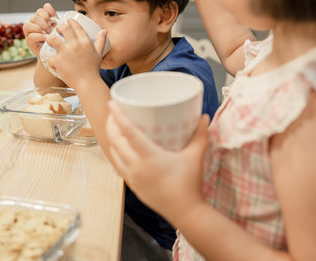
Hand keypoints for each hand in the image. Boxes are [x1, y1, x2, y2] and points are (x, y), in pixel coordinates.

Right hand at [23, 3, 56, 56]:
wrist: (56, 52)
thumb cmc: (57, 39)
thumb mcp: (57, 26)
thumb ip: (53, 16)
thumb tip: (47, 5)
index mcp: (41, 20)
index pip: (40, 11)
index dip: (46, 14)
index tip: (52, 21)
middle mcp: (33, 25)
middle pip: (34, 17)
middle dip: (43, 22)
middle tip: (50, 28)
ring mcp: (30, 34)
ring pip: (28, 25)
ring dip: (39, 28)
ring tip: (47, 33)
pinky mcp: (29, 43)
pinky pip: (30, 36)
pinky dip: (39, 36)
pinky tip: (46, 38)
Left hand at [46, 16, 107, 87]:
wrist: (87, 83)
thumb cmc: (93, 69)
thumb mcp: (99, 54)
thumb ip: (101, 41)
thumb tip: (104, 30)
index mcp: (85, 42)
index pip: (77, 27)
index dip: (71, 22)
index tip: (68, 20)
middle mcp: (76, 45)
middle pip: (64, 29)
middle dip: (59, 27)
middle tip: (56, 29)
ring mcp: (66, 52)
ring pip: (52, 39)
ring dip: (49, 38)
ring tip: (49, 40)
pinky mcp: (58, 61)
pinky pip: (50, 57)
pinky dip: (50, 60)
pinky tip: (52, 63)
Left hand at [106, 101, 209, 220]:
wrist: (186, 212)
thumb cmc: (190, 184)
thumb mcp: (196, 156)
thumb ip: (200, 134)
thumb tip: (204, 116)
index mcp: (149, 157)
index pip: (128, 132)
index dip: (118, 116)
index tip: (112, 103)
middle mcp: (136, 167)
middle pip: (116, 141)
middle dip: (111, 124)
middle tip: (114, 112)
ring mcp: (133, 177)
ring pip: (114, 153)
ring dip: (112, 139)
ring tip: (115, 127)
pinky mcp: (133, 185)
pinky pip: (118, 165)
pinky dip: (116, 153)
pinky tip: (121, 148)